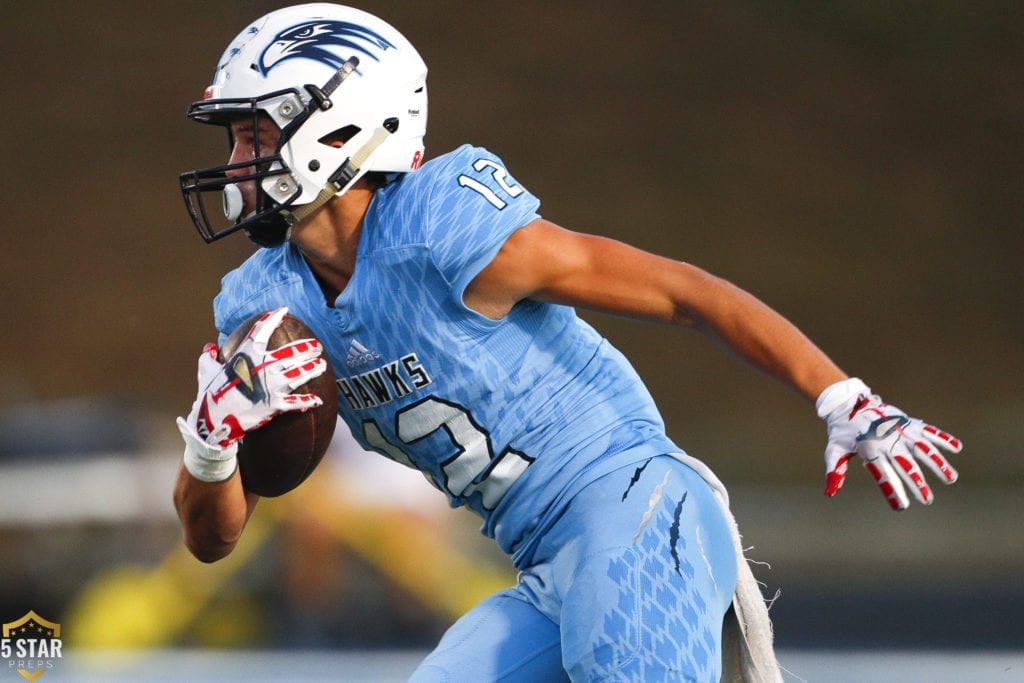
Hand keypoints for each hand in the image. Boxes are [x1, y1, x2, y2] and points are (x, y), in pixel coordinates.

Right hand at [177, 307, 326, 481]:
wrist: (214, 418)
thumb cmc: (210, 393)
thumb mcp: (206, 369)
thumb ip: (209, 357)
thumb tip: (209, 348)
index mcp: (248, 354)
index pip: (262, 330)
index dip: (273, 318)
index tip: (284, 310)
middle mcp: (265, 366)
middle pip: (292, 353)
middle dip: (307, 347)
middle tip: (316, 346)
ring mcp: (273, 385)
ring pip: (300, 374)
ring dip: (312, 368)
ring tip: (321, 365)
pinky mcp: (277, 405)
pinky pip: (298, 402)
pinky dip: (309, 401)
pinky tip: (317, 400)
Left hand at [816, 378, 962, 509]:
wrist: (849, 402)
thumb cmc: (842, 431)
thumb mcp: (834, 449)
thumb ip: (835, 470)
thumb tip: (829, 493)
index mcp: (870, 450)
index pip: (883, 475)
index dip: (892, 491)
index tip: (902, 507)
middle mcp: (888, 441)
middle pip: (906, 465)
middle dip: (918, 483)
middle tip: (928, 500)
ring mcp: (900, 430)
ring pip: (923, 448)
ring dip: (938, 463)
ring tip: (951, 478)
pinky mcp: (908, 422)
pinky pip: (929, 430)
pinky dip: (943, 438)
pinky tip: (957, 448)